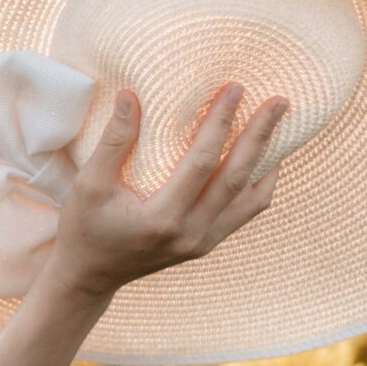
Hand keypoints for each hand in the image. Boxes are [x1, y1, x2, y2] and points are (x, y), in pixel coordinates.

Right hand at [35, 83, 287, 308]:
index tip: (234, 89)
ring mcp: (202, 242)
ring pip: (251, 198)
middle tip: (279, 101)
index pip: (202, 163)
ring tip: (281, 125)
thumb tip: (130, 95)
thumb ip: (113, 142)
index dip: (220, 123)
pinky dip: (260, 183)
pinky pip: (246, 212)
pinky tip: (266, 159)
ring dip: (269, 159)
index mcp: (161, 219)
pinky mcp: (207, 244)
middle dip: (260, 135)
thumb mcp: (89, 185)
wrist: (89, 275)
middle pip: (236, 178)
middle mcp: (190, 234)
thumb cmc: (84, 228)